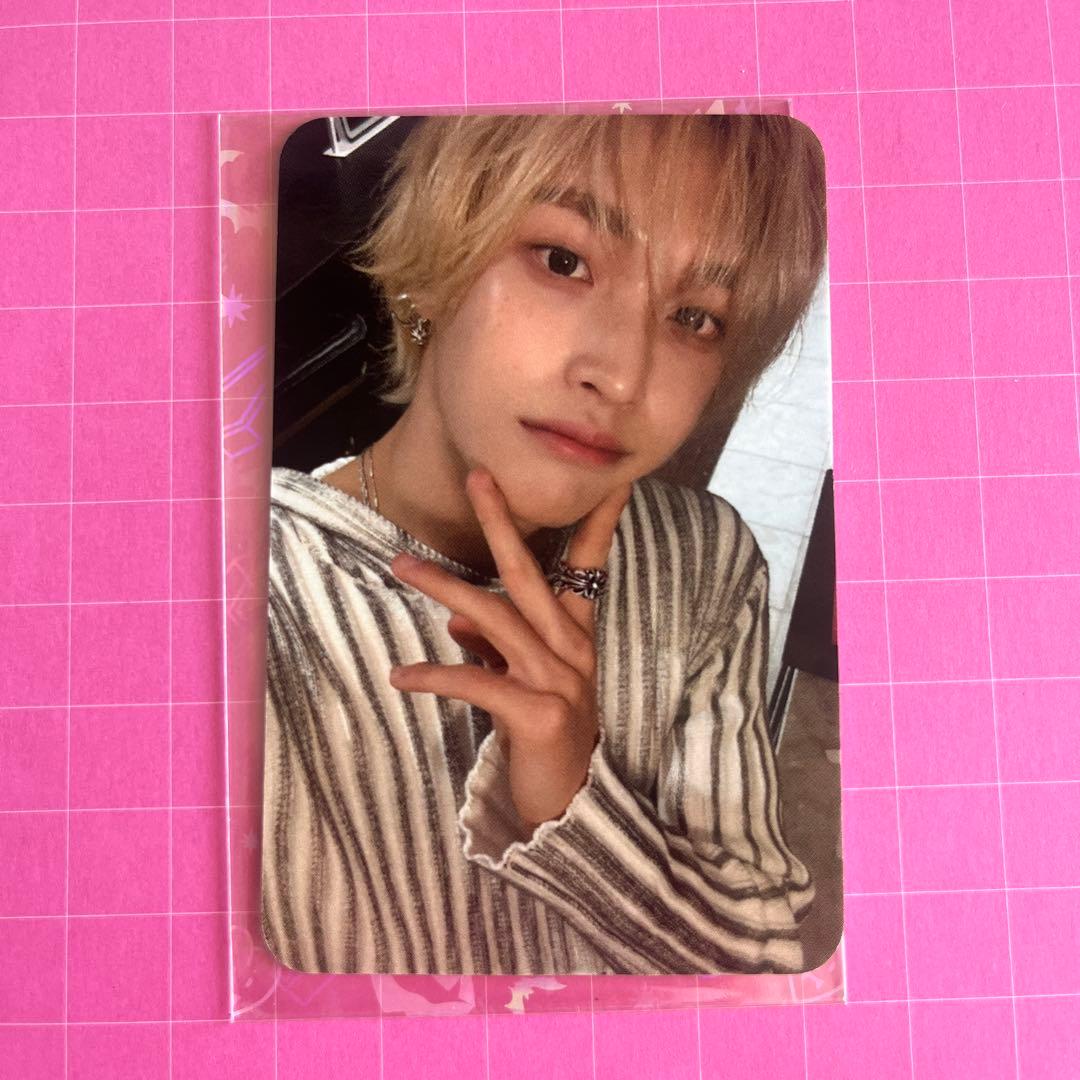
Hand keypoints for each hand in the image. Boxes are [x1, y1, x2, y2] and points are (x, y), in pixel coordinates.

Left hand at [387, 468, 631, 828]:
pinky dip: (435, 675)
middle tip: (476, 478)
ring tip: (402, 564)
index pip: (589, 568)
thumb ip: (496, 648)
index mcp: (577, 639)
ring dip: (444, 587)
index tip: (608, 478)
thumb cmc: (544, 742)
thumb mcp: (523, 685)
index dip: (597, 522)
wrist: (570, 810)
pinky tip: (400, 675)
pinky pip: (476, 683)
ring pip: (493, 618)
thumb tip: (458, 618)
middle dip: (500, 523)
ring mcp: (559, 681)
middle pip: (529, 575)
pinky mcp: (538, 714)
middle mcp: (573, 651)